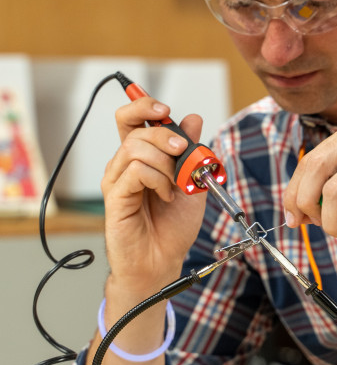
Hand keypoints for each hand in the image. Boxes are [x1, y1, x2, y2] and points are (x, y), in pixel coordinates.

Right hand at [101, 96, 206, 293]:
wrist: (164, 259)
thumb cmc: (174, 224)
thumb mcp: (192, 181)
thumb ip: (192, 150)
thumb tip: (193, 118)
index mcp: (141, 157)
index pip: (131, 118)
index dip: (145, 106)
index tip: (165, 111)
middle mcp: (124, 164)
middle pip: (133, 127)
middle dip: (166, 134)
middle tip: (183, 151)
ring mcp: (117, 180)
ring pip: (136, 147)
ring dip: (166, 163)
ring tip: (175, 185)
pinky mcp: (115, 197)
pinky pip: (136, 171)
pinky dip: (159, 180)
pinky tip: (166, 196)